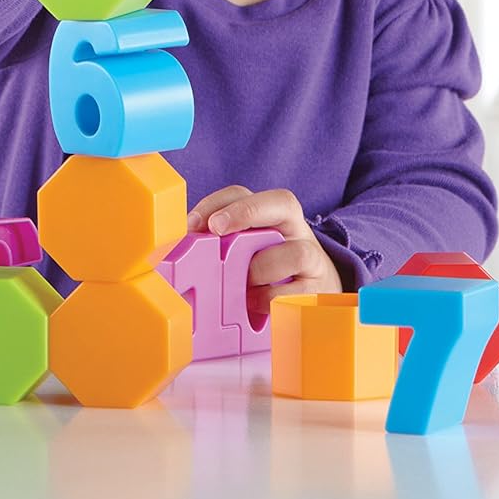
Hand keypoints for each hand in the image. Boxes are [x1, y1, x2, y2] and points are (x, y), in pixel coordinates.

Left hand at [187, 185, 343, 316]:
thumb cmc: (270, 269)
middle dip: (247, 211)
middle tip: (216, 229)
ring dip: (262, 267)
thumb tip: (180, 249)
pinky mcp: (319, 289)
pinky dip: (273, 298)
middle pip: (283, 203)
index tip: (194, 223)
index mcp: (271, 215)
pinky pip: (300, 292)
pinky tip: (255, 304)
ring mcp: (313, 259)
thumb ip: (221, 244)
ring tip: (241, 283)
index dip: (219, 203)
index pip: (245, 194)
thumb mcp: (247, 251)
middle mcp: (296, 229)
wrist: (315, 292)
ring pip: (296, 251)